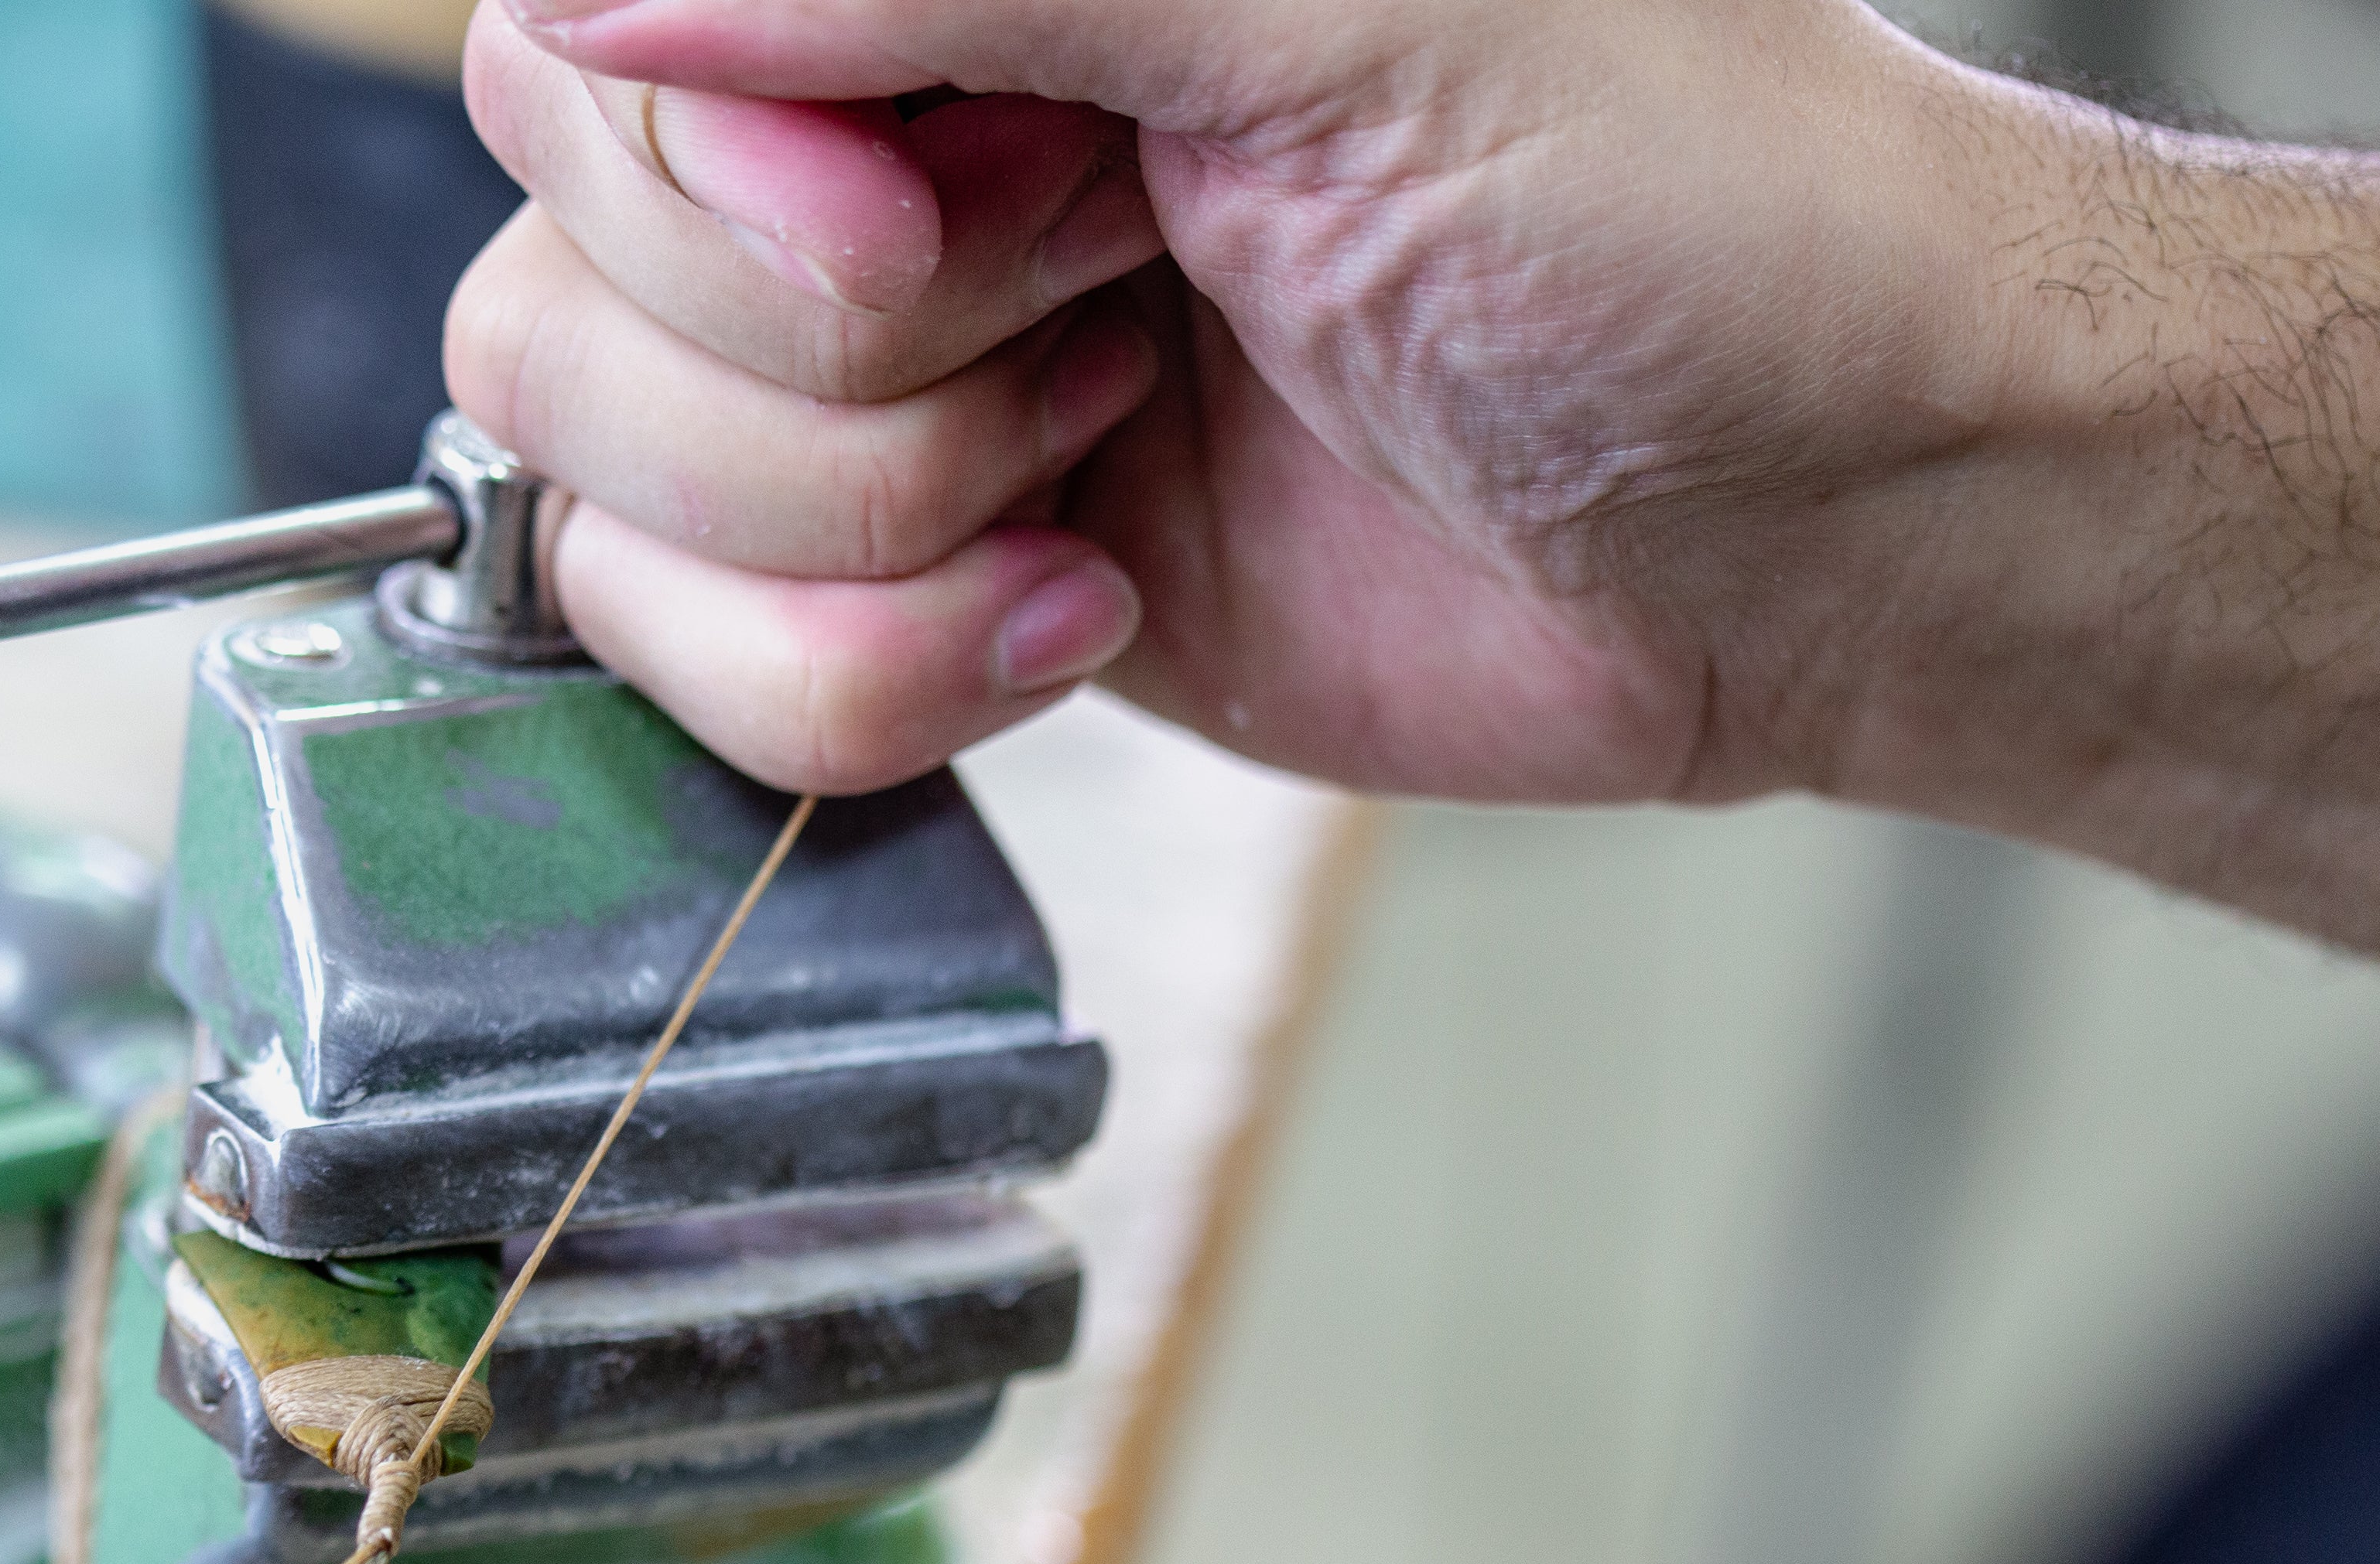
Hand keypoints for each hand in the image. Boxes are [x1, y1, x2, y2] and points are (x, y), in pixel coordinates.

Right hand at [451, 0, 2038, 802]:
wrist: (1818, 532)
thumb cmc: (1672, 211)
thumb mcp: (1338, 9)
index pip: (582, 27)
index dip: (700, 168)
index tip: (925, 229)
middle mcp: (873, 131)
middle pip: (561, 264)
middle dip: (840, 359)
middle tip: (1120, 298)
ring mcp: (866, 371)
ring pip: (589, 475)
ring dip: (866, 531)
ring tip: (1113, 451)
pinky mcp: (890, 580)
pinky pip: (679, 660)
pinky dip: (870, 681)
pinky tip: (1085, 597)